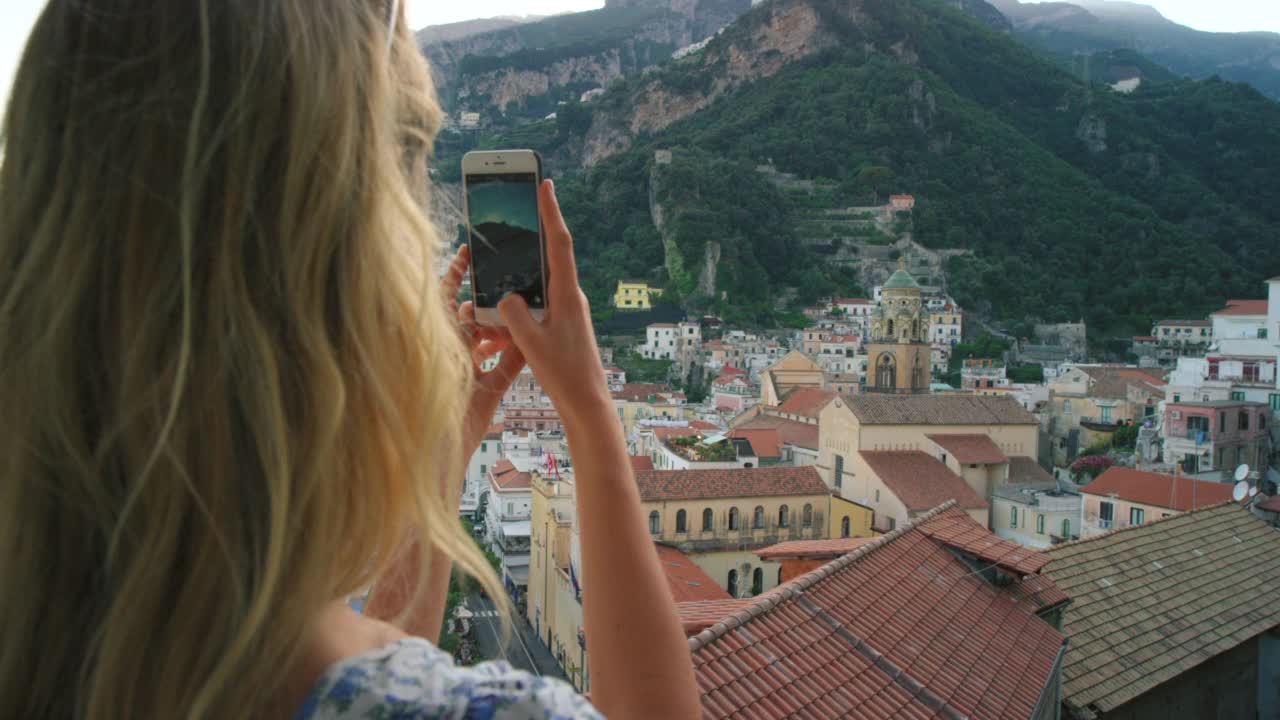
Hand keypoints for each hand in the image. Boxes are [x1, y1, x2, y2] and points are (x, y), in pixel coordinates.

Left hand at [440, 245, 525, 455]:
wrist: (435, 455)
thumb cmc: (429, 409)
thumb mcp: (442, 363)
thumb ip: (461, 339)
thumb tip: (475, 307)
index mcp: (436, 339)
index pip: (445, 297)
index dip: (455, 273)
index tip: (468, 250)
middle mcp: (450, 351)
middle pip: (473, 316)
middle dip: (492, 302)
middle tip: (514, 286)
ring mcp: (468, 370)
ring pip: (490, 338)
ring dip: (507, 328)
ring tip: (525, 317)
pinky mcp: (487, 389)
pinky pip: (504, 364)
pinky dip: (517, 352)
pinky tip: (531, 343)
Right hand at [498, 180, 610, 425]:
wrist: (587, 406)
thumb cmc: (565, 376)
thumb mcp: (531, 343)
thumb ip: (514, 314)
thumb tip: (507, 294)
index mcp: (567, 295)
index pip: (558, 243)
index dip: (550, 211)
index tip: (545, 183)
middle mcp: (569, 298)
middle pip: (543, 260)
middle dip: (524, 244)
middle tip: (510, 218)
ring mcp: (565, 313)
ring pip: (533, 290)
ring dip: (512, 292)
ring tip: (488, 301)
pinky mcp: (559, 328)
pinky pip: (533, 312)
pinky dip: (514, 316)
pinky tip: (494, 333)